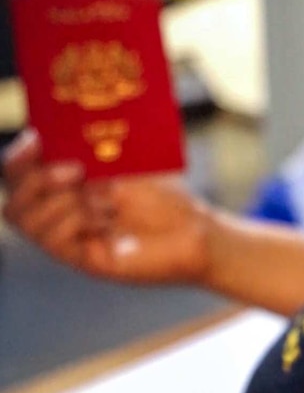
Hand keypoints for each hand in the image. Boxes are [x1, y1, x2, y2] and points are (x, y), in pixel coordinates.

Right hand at [2, 129, 212, 283]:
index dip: (18, 158)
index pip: (18, 174)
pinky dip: (71, 222)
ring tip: (99, 194)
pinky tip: (100, 217)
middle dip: (34, 180)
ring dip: (58, 202)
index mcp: (66, 186)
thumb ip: (87, 150)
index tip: (35, 139)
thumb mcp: (125, 164)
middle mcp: (61, 213)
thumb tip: (54, 133)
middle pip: (14, 200)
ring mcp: (71, 238)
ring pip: (26, 220)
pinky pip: (53, 241)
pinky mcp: (85, 259)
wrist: (196, 231)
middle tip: (73, 169)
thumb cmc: (165, 196)